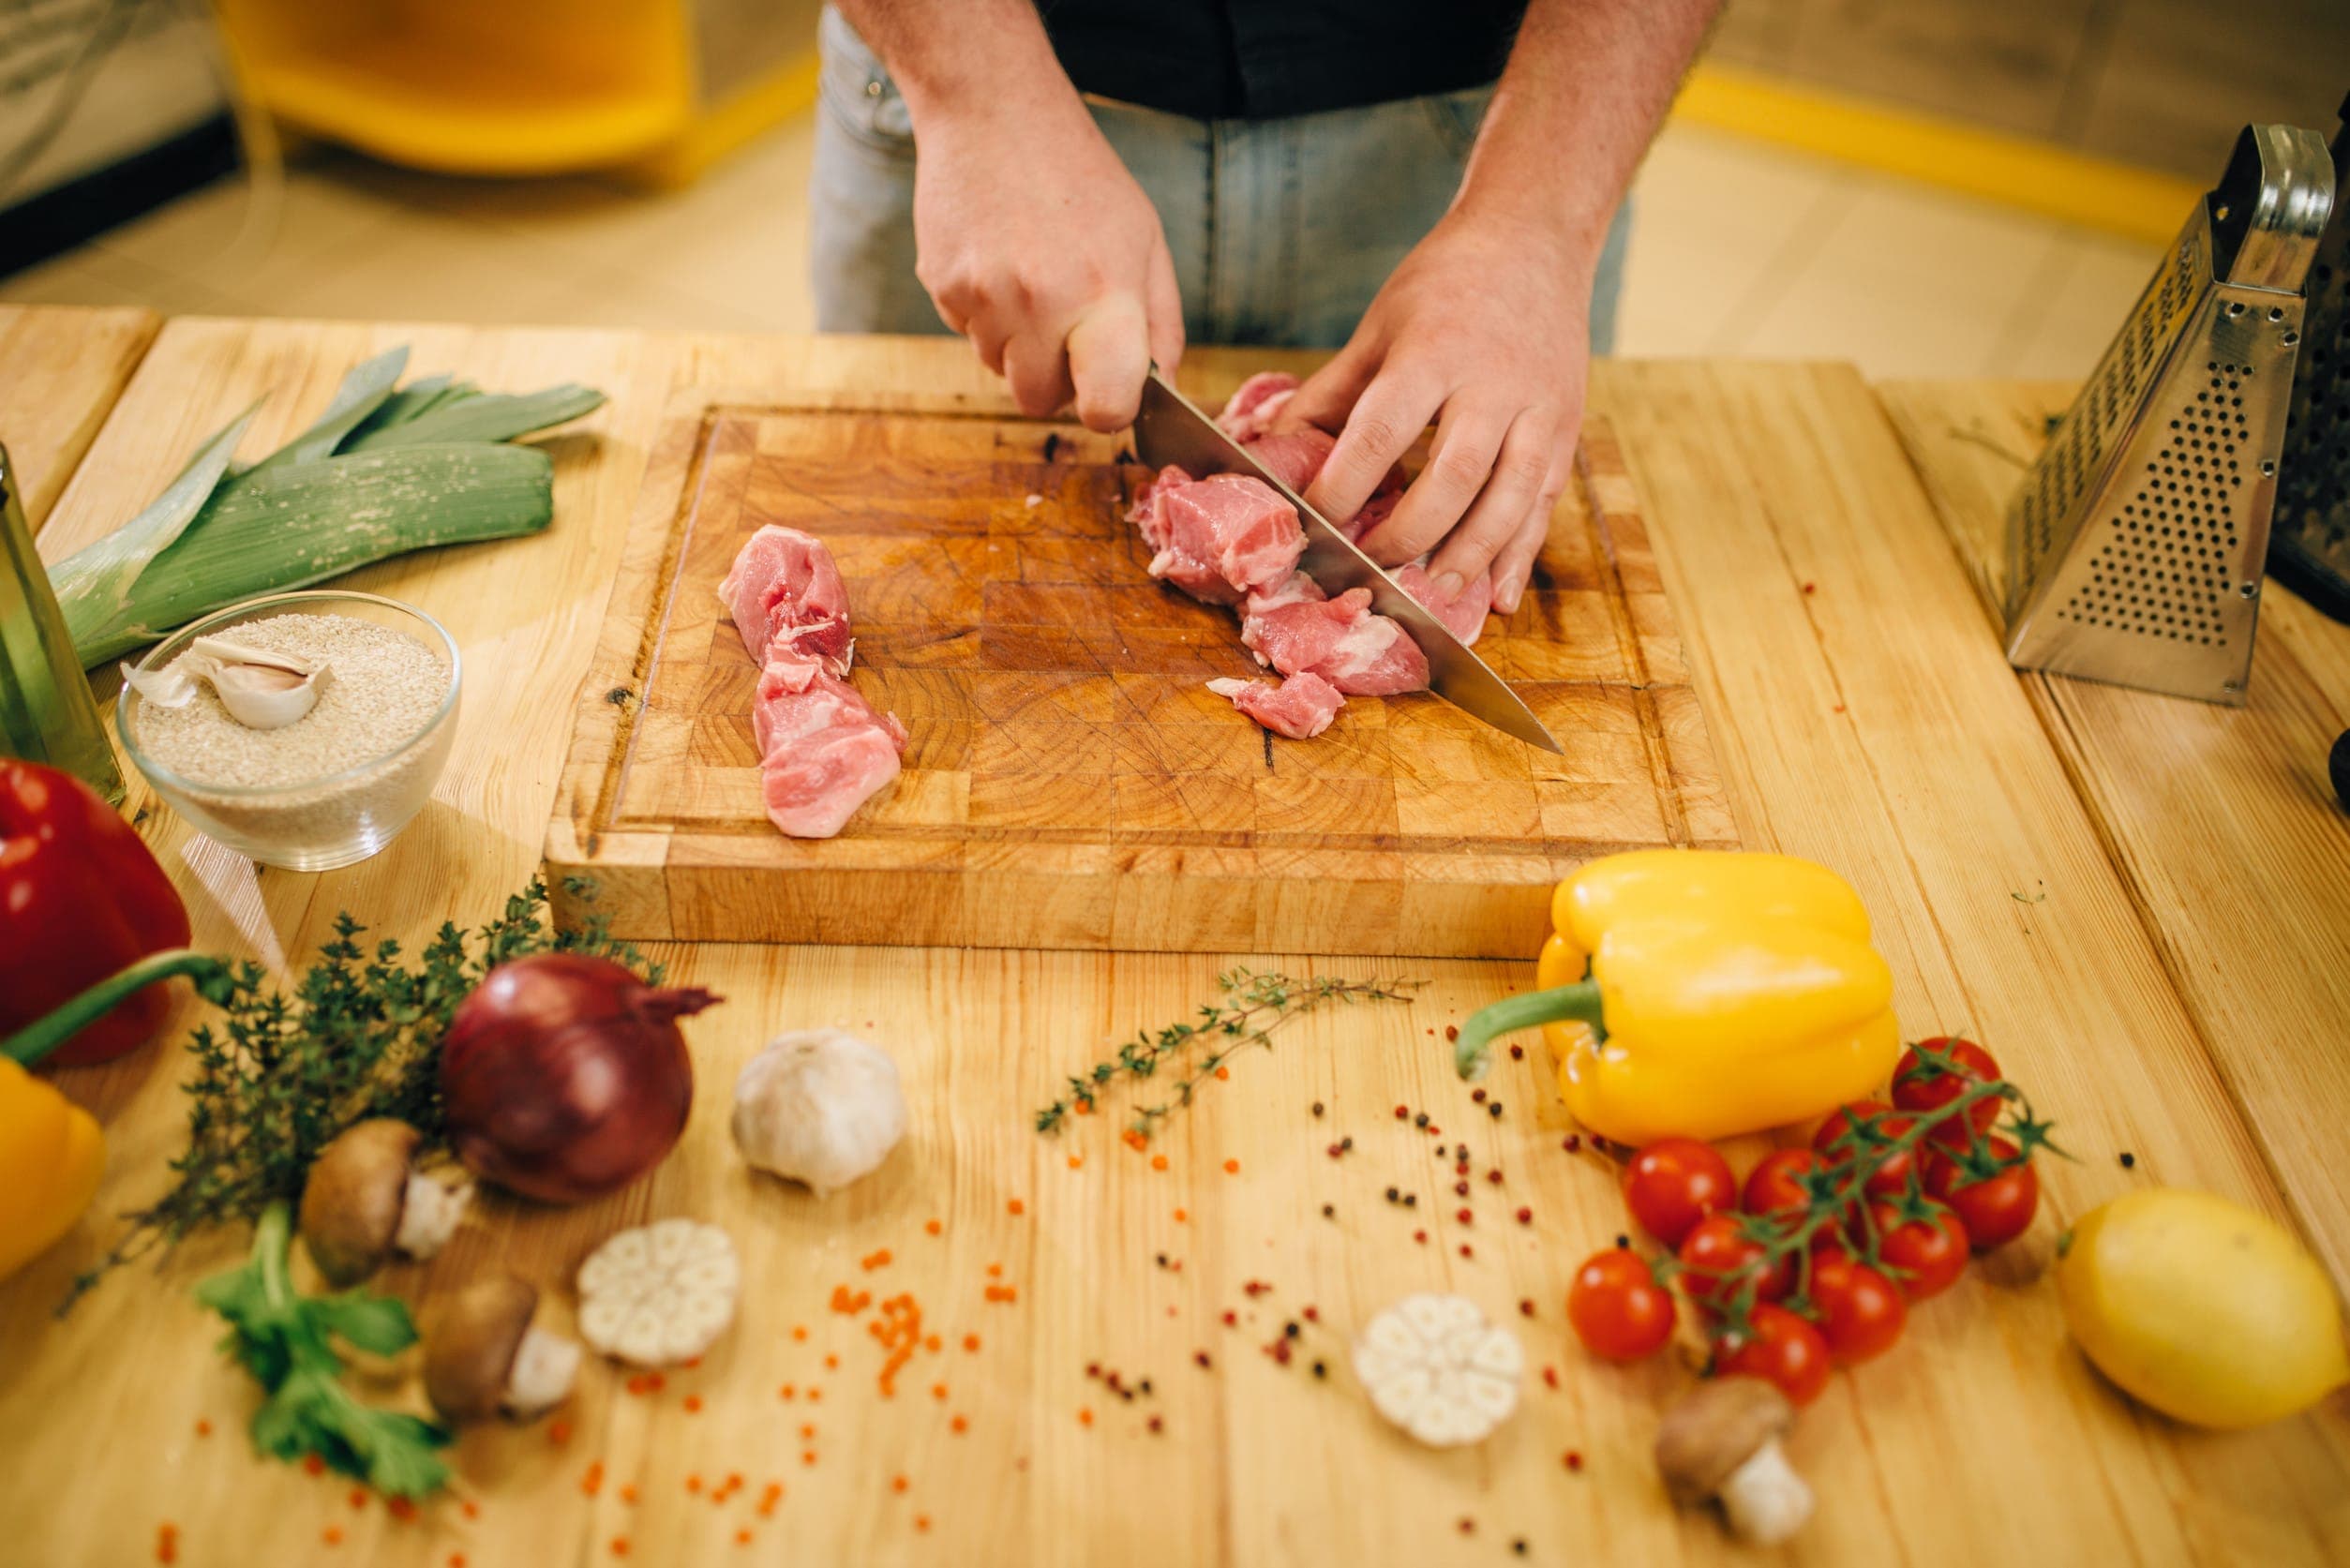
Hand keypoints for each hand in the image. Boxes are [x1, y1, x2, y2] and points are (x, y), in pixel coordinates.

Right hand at [911, 100, 1183, 431]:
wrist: (994, 111)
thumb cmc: (1081, 178)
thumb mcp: (1146, 241)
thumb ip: (1161, 322)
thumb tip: (1162, 386)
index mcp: (1106, 294)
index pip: (1106, 407)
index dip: (1109, 408)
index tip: (1108, 388)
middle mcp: (1042, 301)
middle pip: (1039, 402)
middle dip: (1055, 379)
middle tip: (1066, 326)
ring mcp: (984, 295)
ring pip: (999, 370)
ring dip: (1018, 345)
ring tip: (1030, 278)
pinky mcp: (941, 285)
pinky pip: (966, 335)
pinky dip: (984, 315)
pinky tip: (998, 261)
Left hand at [1285, 209, 1592, 613]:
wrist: (1534, 239)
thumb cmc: (1445, 283)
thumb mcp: (1378, 327)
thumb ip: (1331, 393)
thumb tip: (1273, 447)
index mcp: (1432, 353)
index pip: (1381, 433)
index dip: (1343, 487)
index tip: (1312, 525)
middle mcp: (1492, 384)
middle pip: (1452, 478)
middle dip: (1408, 535)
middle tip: (1372, 569)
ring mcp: (1539, 409)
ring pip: (1509, 499)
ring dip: (1470, 556)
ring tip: (1436, 595)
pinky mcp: (1566, 428)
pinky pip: (1547, 503)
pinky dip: (1522, 555)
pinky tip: (1499, 596)